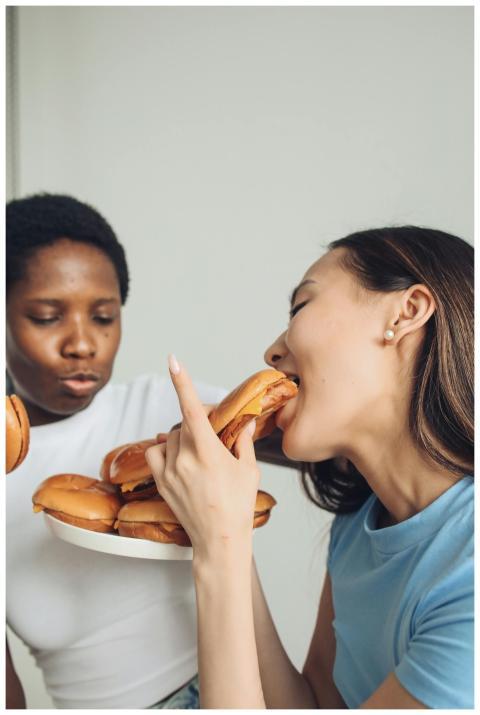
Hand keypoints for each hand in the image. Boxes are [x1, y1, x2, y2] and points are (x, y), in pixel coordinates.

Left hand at [146, 358, 259, 560]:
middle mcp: (184, 458)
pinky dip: (165, 450)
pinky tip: (179, 457)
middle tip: (213, 432)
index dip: (182, 383)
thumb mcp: (248, 470)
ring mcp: (170, 471)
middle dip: (197, 421)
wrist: (219, 541)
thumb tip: (242, 422)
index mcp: (208, 452)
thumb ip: (242, 442)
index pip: (192, 409)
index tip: (173, 362)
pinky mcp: (161, 483)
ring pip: (169, 438)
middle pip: (184, 423)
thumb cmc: (238, 507)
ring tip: (199, 452)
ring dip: (182, 437)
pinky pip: (156, 454)